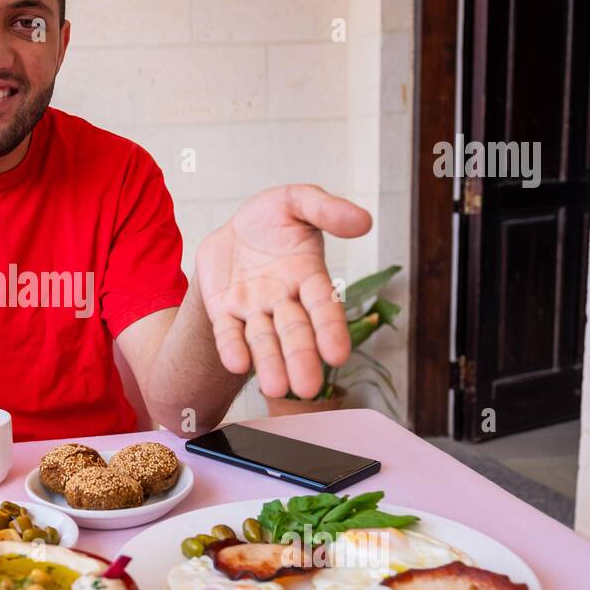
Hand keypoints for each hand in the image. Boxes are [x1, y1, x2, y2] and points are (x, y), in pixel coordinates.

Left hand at [195, 184, 371, 398]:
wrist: (232, 231)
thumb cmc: (273, 218)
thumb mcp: (297, 201)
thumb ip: (326, 209)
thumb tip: (364, 221)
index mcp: (308, 276)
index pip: (323, 305)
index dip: (330, 329)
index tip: (338, 354)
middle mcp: (284, 299)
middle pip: (295, 332)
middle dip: (301, 358)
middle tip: (307, 387)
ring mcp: (254, 309)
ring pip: (263, 340)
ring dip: (270, 363)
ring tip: (275, 388)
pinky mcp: (225, 313)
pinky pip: (229, 333)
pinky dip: (233, 348)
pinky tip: (238, 364)